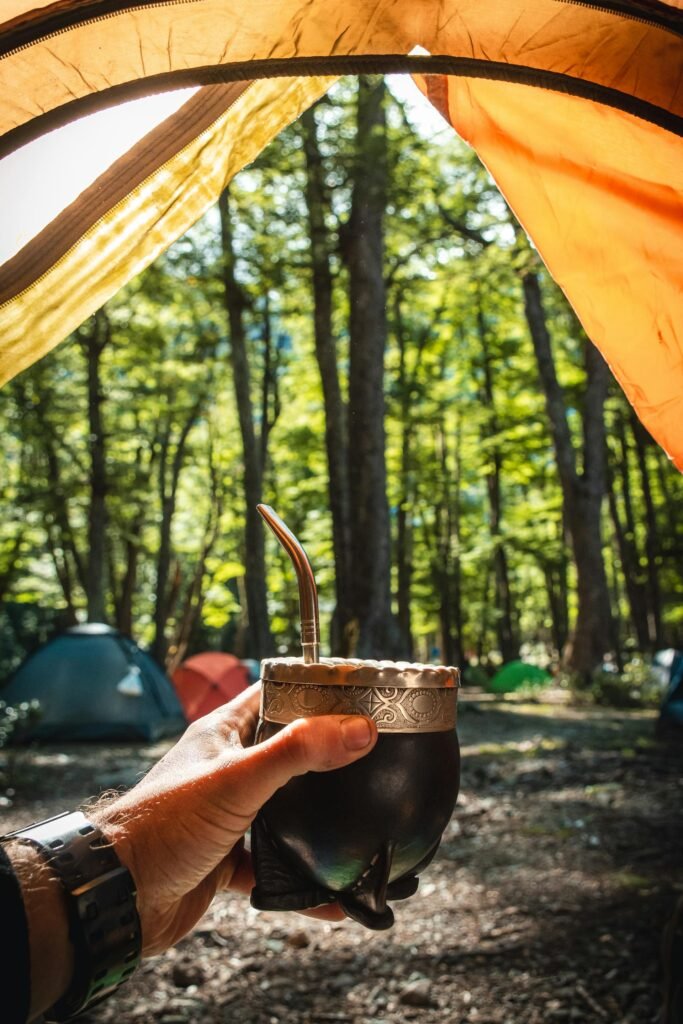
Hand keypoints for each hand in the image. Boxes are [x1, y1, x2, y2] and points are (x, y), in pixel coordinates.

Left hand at [94, 684, 377, 955]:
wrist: (119, 896)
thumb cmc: (162, 824)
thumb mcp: (237, 779)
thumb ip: (297, 752)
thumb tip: (358, 730)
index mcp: (222, 734)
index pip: (274, 695)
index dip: (313, 691)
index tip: (358, 696)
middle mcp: (227, 769)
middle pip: (287, 753)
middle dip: (326, 757)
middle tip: (373, 760)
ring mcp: (228, 815)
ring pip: (283, 810)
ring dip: (315, 821)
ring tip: (360, 823)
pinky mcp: (227, 859)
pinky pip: (274, 865)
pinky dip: (300, 878)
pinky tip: (332, 896)